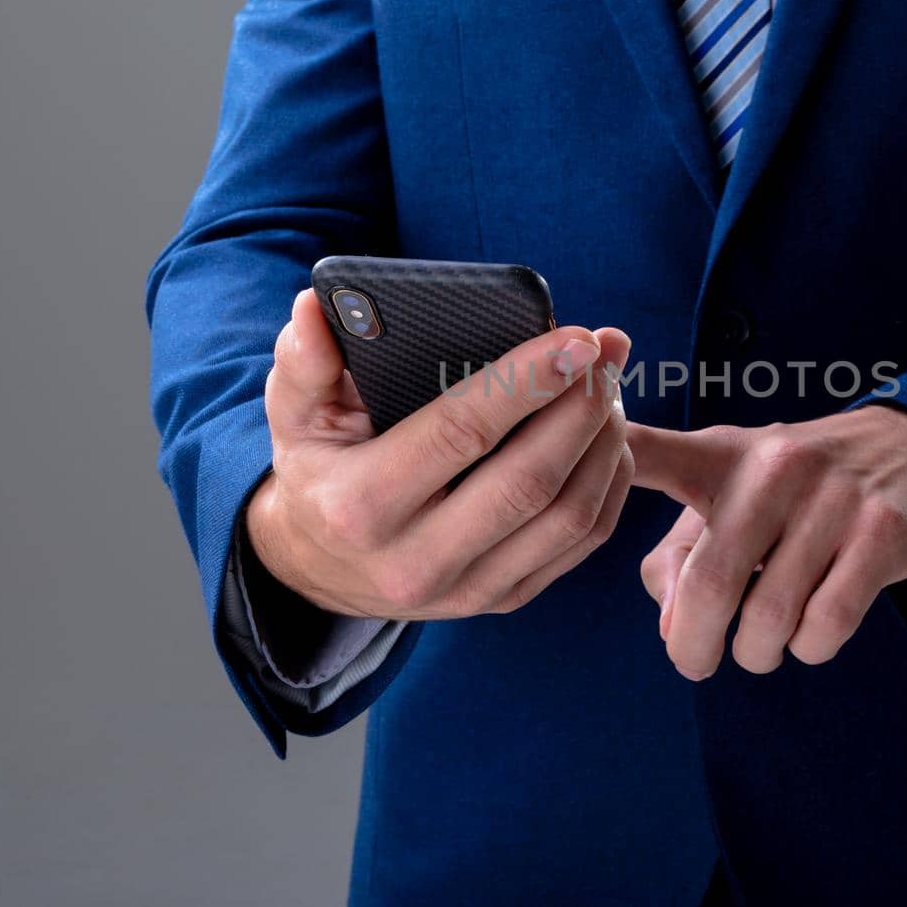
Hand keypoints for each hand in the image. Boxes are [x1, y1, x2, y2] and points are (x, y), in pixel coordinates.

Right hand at [246, 288, 632, 619]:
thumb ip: (305, 360)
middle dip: (582, 408)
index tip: (576, 338)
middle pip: (529, 481)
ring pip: (568, 518)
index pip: (460, 434)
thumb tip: (315, 306)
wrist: (319, 567)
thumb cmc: (320, 469)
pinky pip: (580, 545)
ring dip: (605, 445)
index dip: (526, 383)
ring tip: (611, 388)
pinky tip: (611, 438)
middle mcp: (416, 559)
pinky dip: (609, 486)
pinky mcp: (503, 600)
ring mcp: (466, 590)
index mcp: (361, 506)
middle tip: (608, 352)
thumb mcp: (295, 414)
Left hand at [631, 407, 906, 679]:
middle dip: (691, 645)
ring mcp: (831, 499)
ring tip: (761, 645)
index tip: (570, 475)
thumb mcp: (737, 497)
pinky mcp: (882, 533)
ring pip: (769, 617)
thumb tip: (672, 631)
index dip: (606, 464)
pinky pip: (826, 624)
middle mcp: (771, 468)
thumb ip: (682, 558)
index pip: (648, 452)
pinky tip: (809, 632)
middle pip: (708, 584)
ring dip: (757, 653)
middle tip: (693, 662)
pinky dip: (808, 649)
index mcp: (720, 455)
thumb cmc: (803, 489)